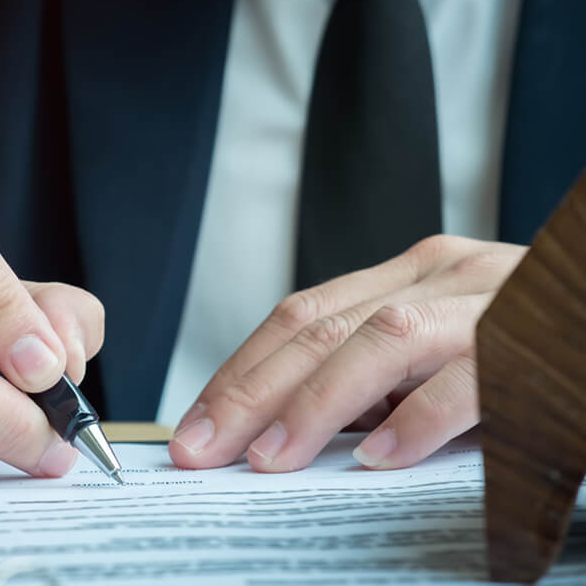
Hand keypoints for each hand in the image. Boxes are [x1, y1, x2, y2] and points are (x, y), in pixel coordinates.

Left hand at [168, 235, 524, 471]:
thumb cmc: (528, 347)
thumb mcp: (441, 347)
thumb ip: (377, 374)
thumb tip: (287, 427)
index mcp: (410, 275)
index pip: (303, 315)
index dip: (242, 368)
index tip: (198, 421)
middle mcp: (442, 276)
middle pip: (321, 327)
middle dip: (251, 390)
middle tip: (202, 446)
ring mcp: (490, 304)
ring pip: (382, 339)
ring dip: (315, 403)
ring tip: (270, 458)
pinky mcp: (537, 346)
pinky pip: (471, 379)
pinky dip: (420, 419)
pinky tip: (380, 458)